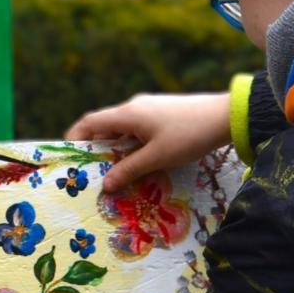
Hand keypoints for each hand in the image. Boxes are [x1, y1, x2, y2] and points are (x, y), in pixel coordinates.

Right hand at [65, 93, 230, 192]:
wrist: (226, 115)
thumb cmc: (188, 136)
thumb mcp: (157, 157)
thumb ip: (129, 170)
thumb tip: (105, 185)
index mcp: (127, 114)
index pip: (89, 123)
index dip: (75, 138)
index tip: (68, 157)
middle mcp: (134, 107)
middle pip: (105, 126)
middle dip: (96, 149)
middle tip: (92, 172)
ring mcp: (149, 108)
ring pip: (123, 129)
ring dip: (117, 149)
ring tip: (116, 172)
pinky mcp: (163, 113)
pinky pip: (138, 129)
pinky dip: (132, 145)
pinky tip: (141, 161)